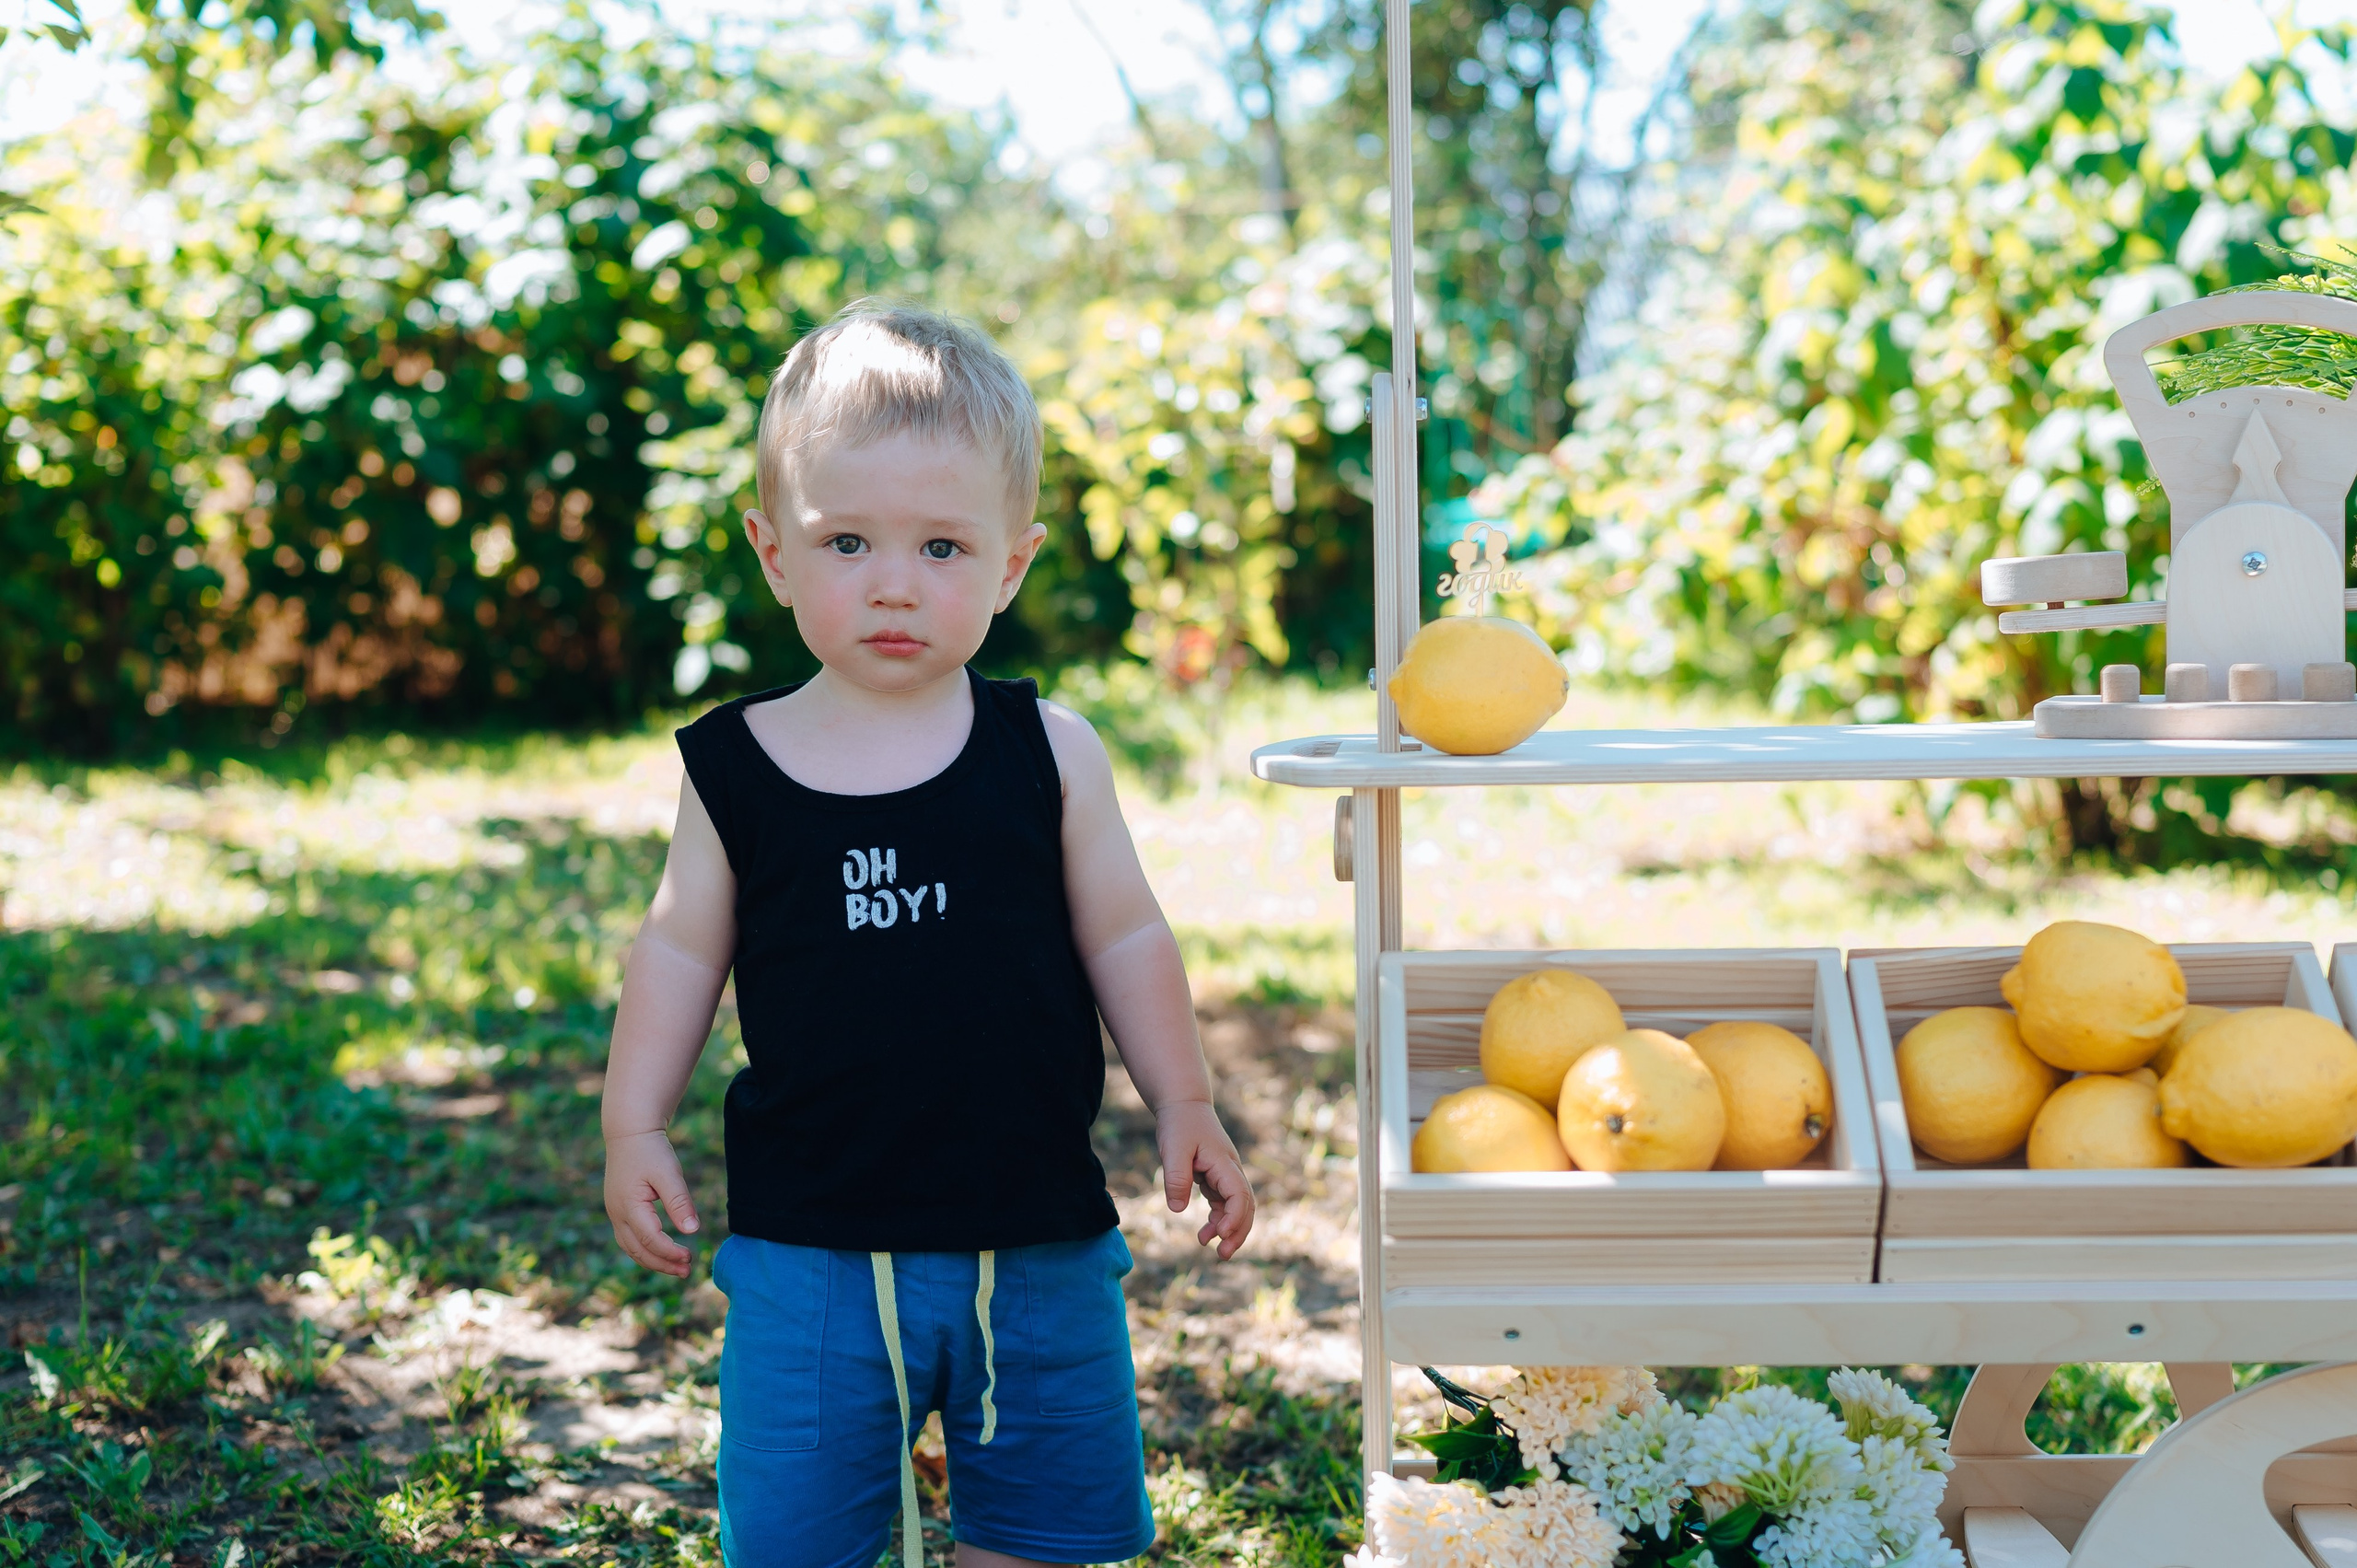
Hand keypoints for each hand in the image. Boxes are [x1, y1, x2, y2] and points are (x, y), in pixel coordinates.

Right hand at [604, 1130, 700, 1277]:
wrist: (630, 1134)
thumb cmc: (651, 1151)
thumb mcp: (669, 1173)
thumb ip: (679, 1202)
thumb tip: (692, 1231)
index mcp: (629, 1206)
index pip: (651, 1239)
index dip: (670, 1252)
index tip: (690, 1258)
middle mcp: (617, 1214)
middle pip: (638, 1250)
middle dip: (663, 1264)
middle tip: (687, 1272)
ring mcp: (615, 1214)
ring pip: (631, 1248)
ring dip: (653, 1261)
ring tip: (677, 1268)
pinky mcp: (619, 1211)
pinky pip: (629, 1239)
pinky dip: (645, 1251)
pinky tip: (662, 1254)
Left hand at [1154, 1099, 1253, 1260]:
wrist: (1183, 1105)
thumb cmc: (1179, 1124)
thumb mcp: (1173, 1148)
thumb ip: (1176, 1177)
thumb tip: (1178, 1210)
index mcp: (1224, 1162)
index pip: (1238, 1194)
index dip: (1234, 1217)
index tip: (1220, 1234)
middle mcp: (1230, 1170)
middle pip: (1246, 1205)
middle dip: (1239, 1232)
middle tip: (1224, 1255)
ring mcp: (1224, 1175)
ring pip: (1236, 1208)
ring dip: (1228, 1229)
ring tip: (1207, 1246)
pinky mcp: (1215, 1178)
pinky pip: (1223, 1204)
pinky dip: (1217, 1220)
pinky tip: (1205, 1234)